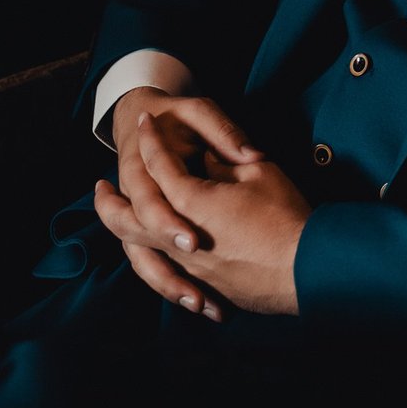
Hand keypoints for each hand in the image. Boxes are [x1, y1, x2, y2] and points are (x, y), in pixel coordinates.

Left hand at [96, 110, 310, 318]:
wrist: (308, 268)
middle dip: (108, 202)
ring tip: (116, 223)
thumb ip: (225, 161)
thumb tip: (207, 162)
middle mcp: (179, 237)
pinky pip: (163, 277)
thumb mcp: (259, 172)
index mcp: (192, 200)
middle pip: (127, 219)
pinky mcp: (204, 287)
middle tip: (98, 187)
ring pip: (137, 253)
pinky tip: (151, 259)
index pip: (161, 165)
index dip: (152, 139)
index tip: (144, 120)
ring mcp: (189, 267)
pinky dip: (148, 267)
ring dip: (121, 234)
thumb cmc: (284, 214)